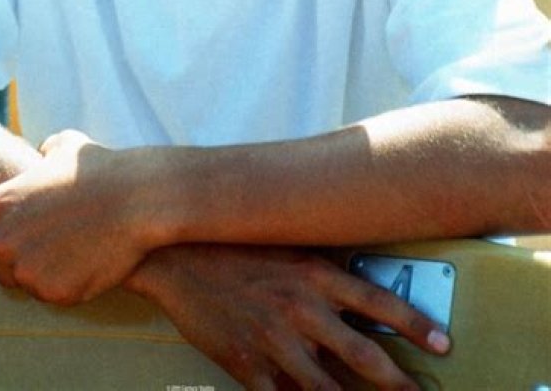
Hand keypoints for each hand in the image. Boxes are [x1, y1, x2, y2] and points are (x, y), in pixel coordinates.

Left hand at [0, 129, 151, 303]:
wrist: (139, 198)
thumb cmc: (103, 168)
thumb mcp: (65, 145)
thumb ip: (42, 152)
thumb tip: (41, 154)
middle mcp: (5, 241)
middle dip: (19, 261)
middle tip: (53, 244)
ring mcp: (29, 270)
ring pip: (28, 283)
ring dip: (45, 272)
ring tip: (78, 245)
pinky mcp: (55, 292)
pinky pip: (55, 295)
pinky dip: (70, 284)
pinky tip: (91, 258)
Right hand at [127, 243, 449, 390]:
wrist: (178, 255)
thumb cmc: (235, 245)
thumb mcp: (285, 244)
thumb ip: (322, 267)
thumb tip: (360, 284)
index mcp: (314, 273)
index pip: (380, 303)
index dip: (416, 326)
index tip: (443, 345)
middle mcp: (301, 309)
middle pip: (364, 356)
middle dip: (399, 383)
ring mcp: (274, 341)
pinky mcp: (247, 366)